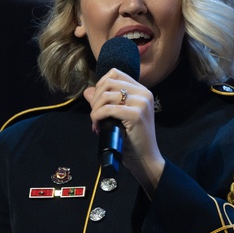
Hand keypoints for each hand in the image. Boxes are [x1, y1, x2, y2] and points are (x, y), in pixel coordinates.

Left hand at [83, 69, 165, 194]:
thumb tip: (87, 91)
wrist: (145, 158)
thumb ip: (105, 102)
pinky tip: (98, 126)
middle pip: (108, 82)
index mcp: (142, 91)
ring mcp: (141, 103)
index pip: (115, 73)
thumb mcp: (118, 117)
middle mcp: (144, 93)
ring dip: (95, 109)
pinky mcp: (137, 114)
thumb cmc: (132, 139)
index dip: (100, 84)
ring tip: (96, 122)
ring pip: (106, 95)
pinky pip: (108, 109)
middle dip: (95, 98)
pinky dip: (97, 116)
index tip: (97, 102)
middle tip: (95, 115)